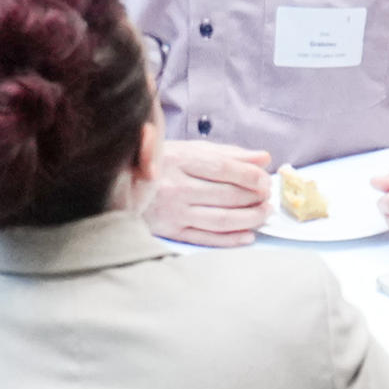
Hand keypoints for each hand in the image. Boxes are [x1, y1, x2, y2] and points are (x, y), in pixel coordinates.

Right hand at [143, 139, 275, 246]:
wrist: (119, 186)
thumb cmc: (159, 165)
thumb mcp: (189, 150)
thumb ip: (227, 153)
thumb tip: (263, 158)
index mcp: (179, 159)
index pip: (223, 168)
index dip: (250, 175)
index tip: (265, 179)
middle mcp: (175, 186)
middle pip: (226, 195)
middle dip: (255, 197)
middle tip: (269, 197)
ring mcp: (173, 212)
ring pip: (221, 219)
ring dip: (249, 219)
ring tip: (264, 214)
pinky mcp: (171, 232)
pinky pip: (207, 238)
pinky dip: (231, 239)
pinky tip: (248, 236)